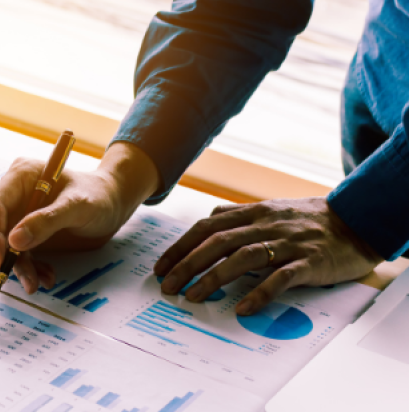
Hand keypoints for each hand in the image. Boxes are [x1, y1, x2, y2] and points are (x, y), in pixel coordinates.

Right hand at [0, 142, 160, 292]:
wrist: (114, 203)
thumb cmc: (99, 195)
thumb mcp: (77, 206)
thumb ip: (46, 221)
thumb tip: (14, 240)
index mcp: (22, 176)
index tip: (0, 259)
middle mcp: (18, 194)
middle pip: (0, 228)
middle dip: (9, 256)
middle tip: (23, 279)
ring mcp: (23, 214)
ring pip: (11, 245)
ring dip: (23, 267)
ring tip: (37, 283)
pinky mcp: (30, 231)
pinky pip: (24, 253)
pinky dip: (33, 267)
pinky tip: (47, 275)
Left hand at [154, 197, 382, 315]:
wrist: (356, 221)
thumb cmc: (307, 219)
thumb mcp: (270, 209)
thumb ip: (238, 215)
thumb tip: (207, 220)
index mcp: (253, 212)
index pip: (207, 226)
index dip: (181, 246)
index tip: (161, 267)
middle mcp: (266, 224)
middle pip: (218, 241)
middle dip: (187, 264)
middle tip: (168, 286)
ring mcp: (287, 242)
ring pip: (243, 257)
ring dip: (214, 278)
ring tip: (194, 297)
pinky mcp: (309, 262)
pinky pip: (281, 278)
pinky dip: (260, 292)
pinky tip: (243, 308)